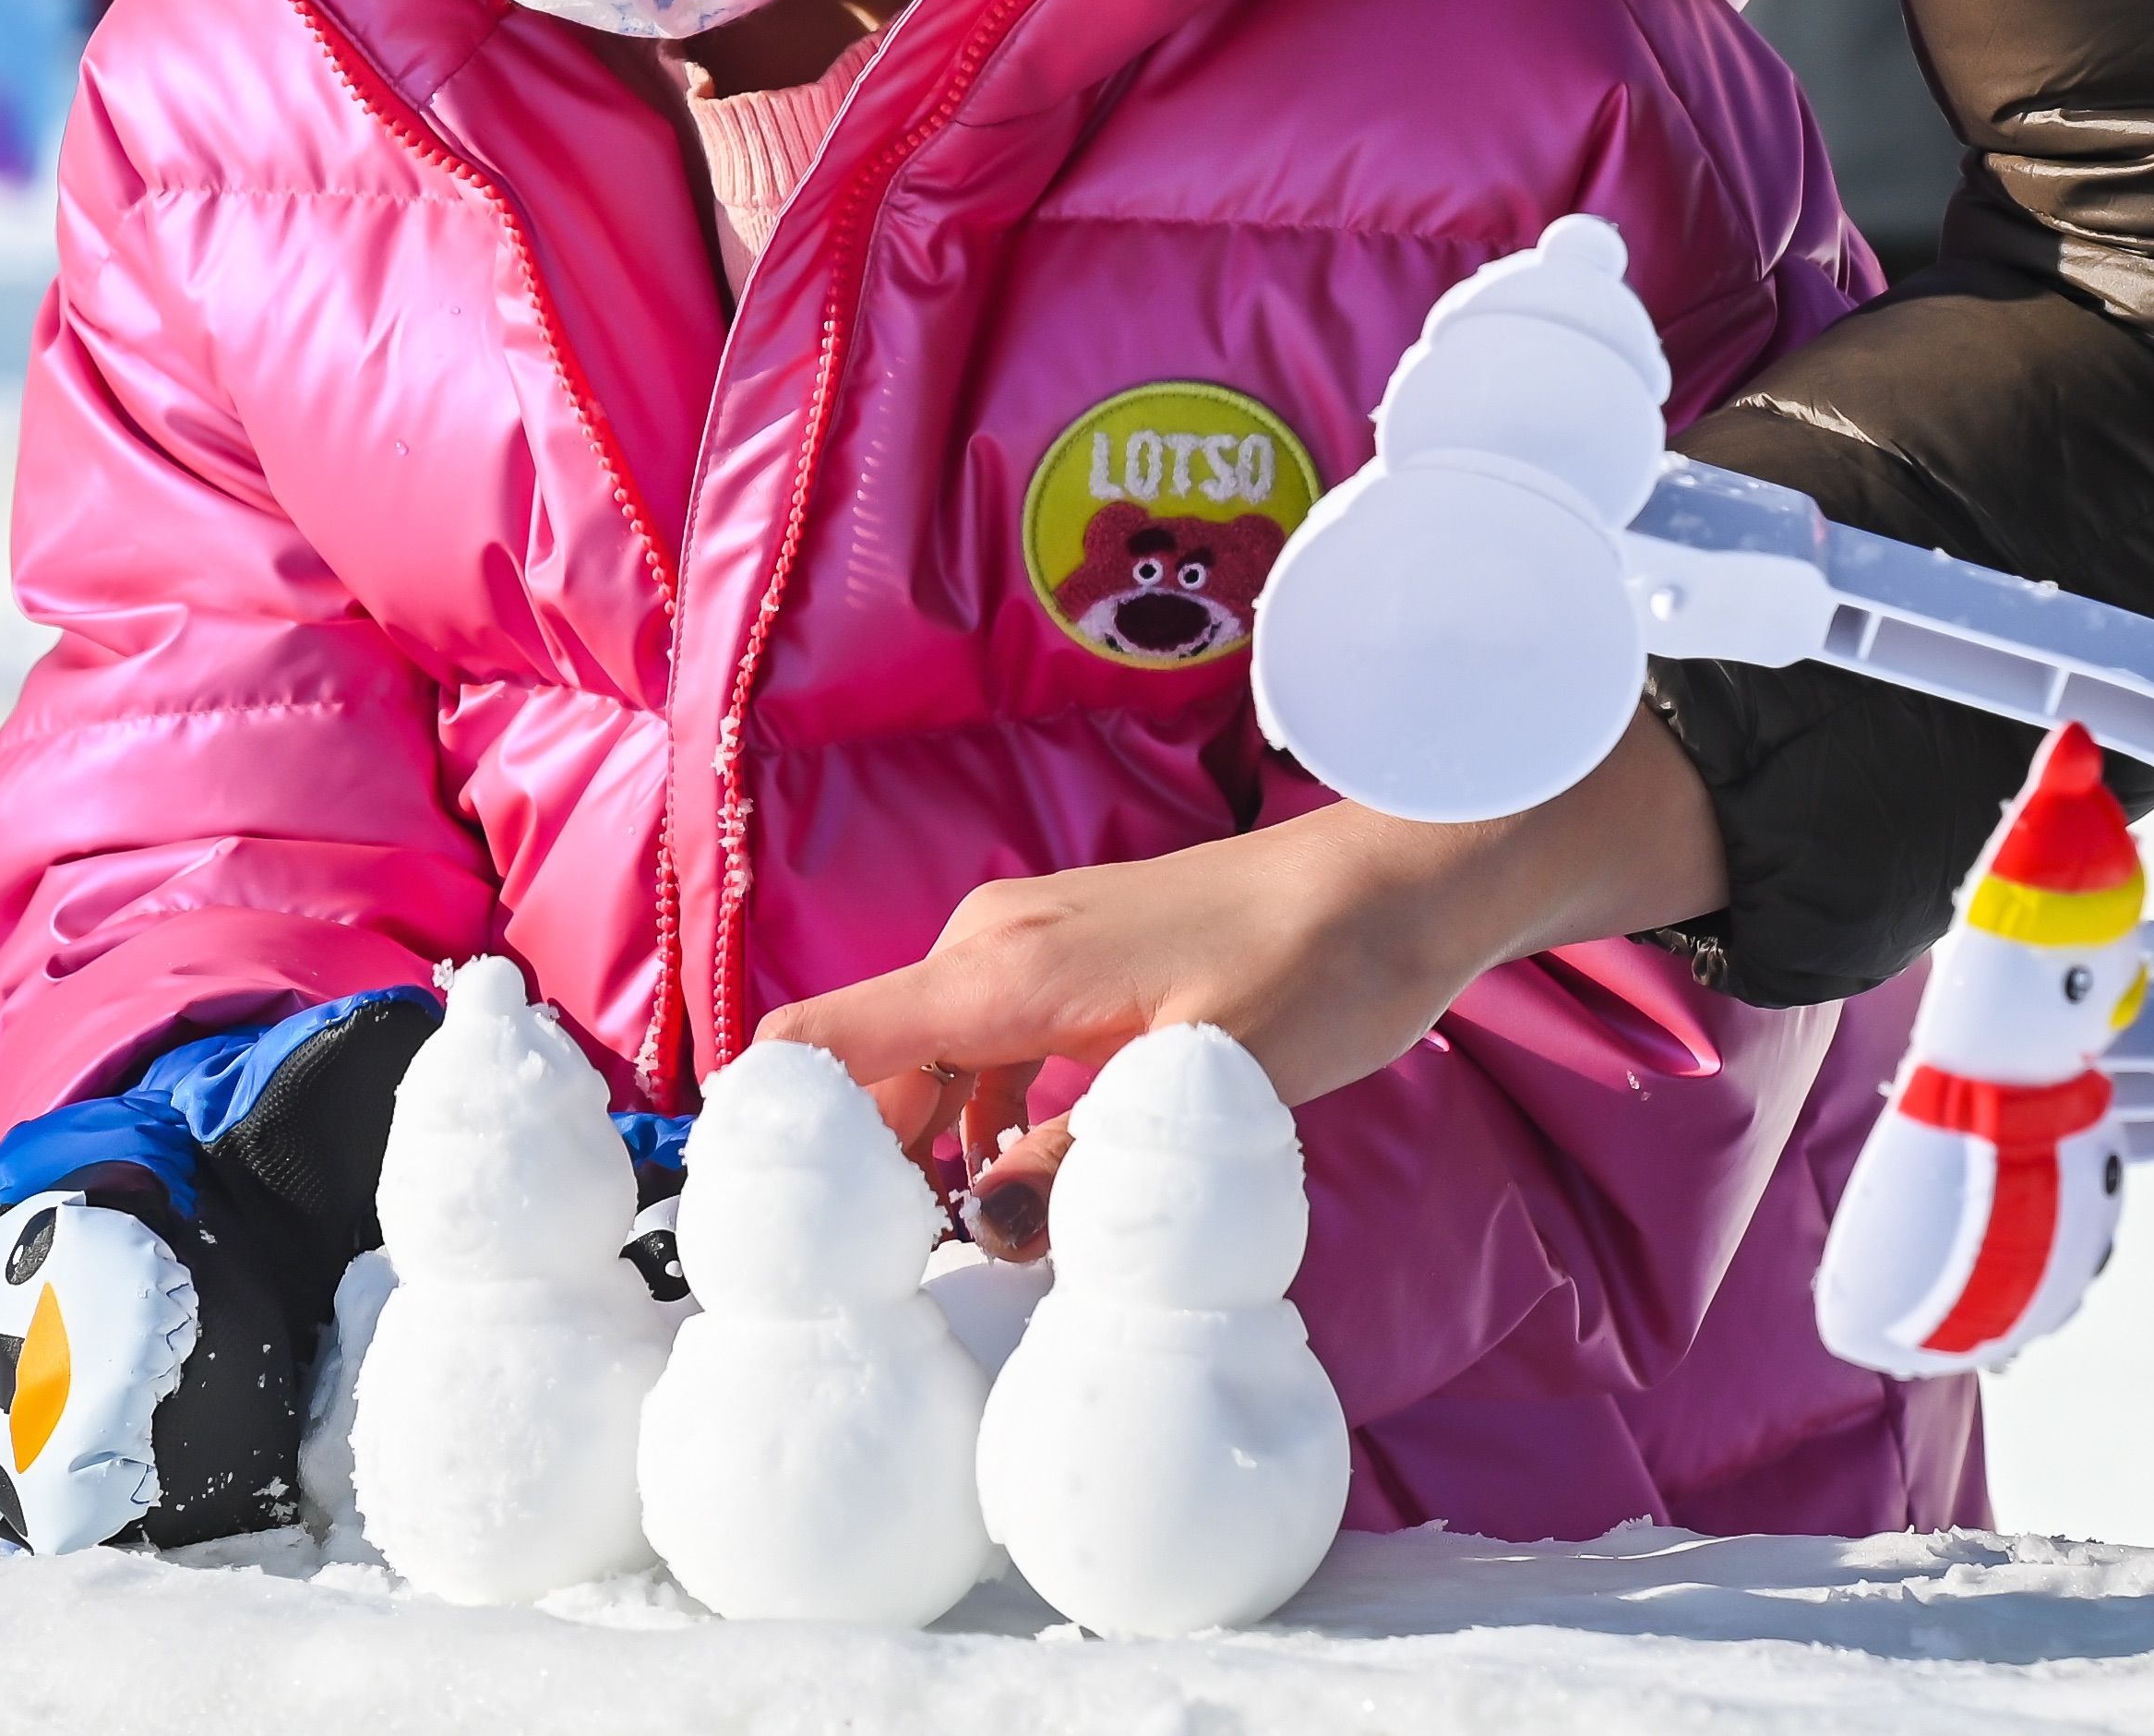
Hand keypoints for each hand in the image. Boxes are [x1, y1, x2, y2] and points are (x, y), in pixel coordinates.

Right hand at [757, 711, 1723, 1250]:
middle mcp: (991, 945)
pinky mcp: (1071, 961)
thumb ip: (1081, 1160)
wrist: (1394, 886)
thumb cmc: (1313, 971)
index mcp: (1001, 969)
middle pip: (863, 1058)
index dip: (769, 1119)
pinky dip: (980, 1115)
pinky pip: (984, 1047)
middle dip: (851, 1156)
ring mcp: (1029, 945)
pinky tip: (1025, 1180)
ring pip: (926, 1057)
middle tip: (871, 1268)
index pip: (824, 1034)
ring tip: (958, 1242)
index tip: (759, 1211)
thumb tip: (974, 1225)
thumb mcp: (1200, 1090)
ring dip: (925, 1145)